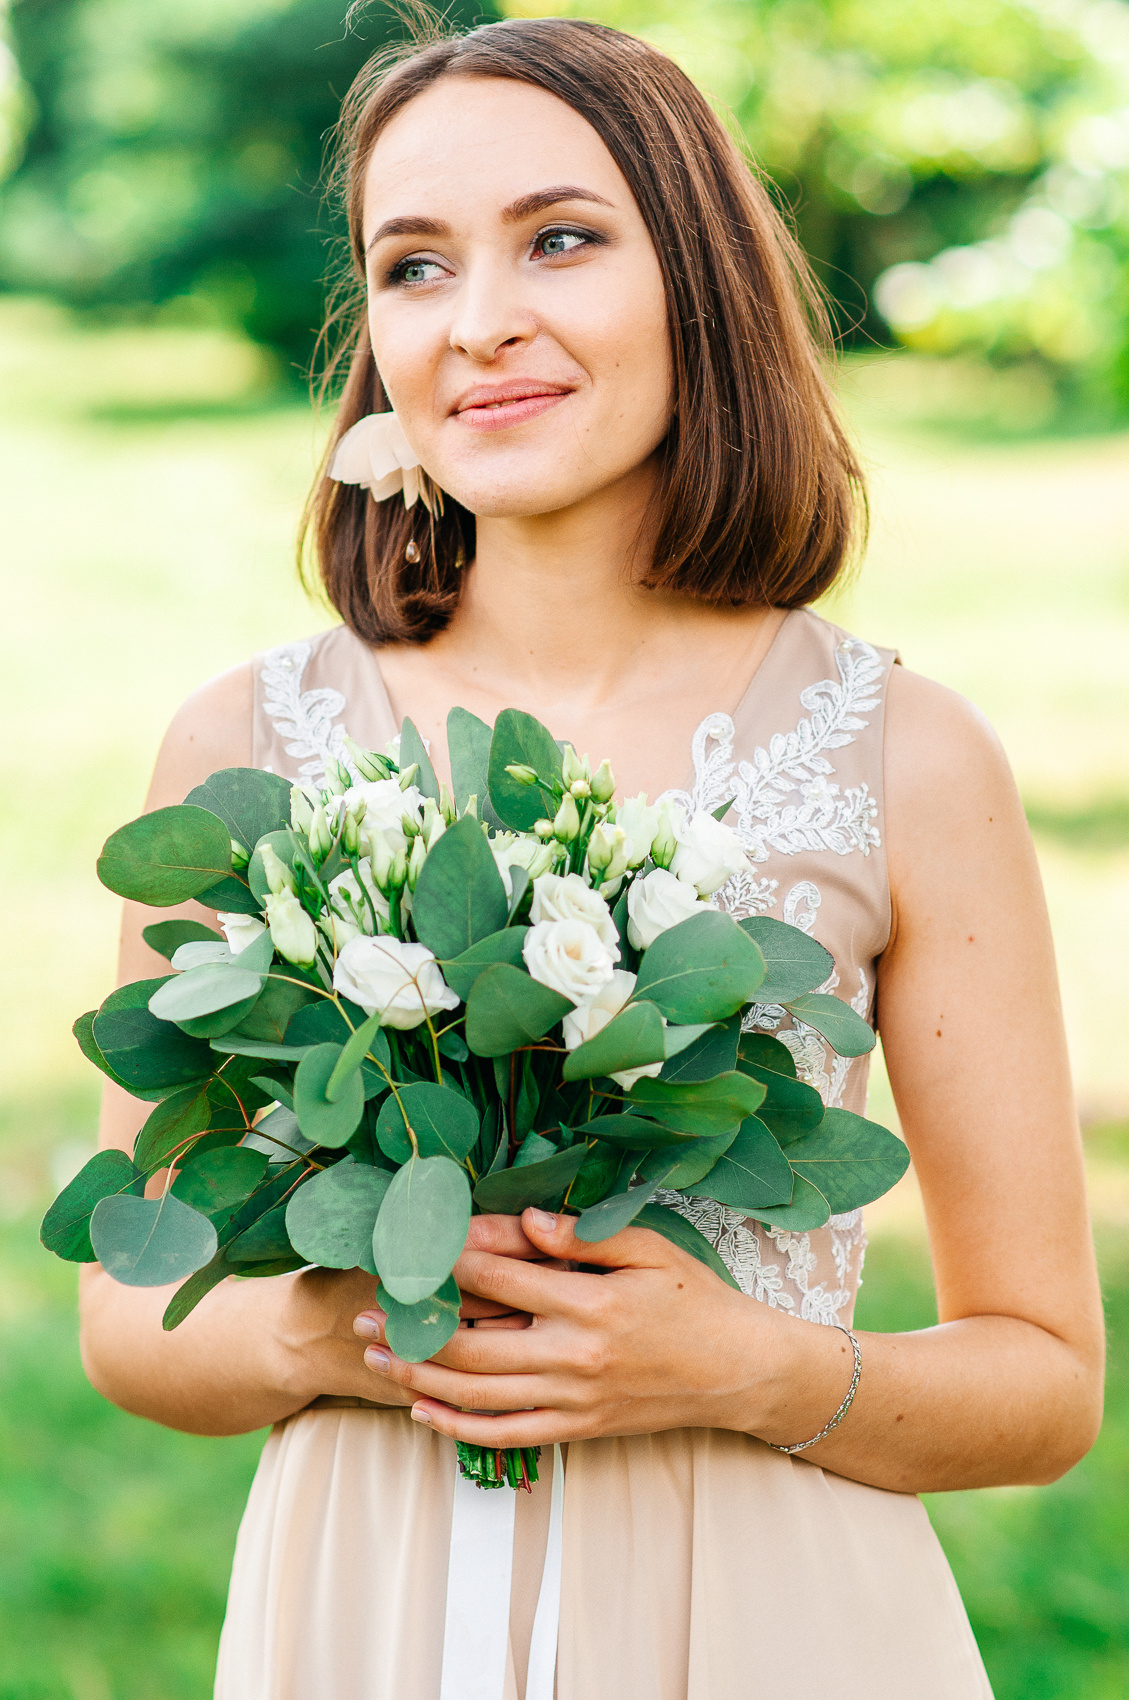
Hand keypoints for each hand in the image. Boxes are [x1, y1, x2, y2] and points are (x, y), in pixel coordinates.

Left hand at [352, 1208, 775, 1447]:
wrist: (740, 1371)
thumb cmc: (696, 1300)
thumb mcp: (649, 1248)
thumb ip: (582, 1234)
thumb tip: (522, 1217)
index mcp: (589, 1302)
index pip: (496, 1277)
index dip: (444, 1261)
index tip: (406, 1247)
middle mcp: (573, 1356)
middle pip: (468, 1343)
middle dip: (409, 1327)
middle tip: (363, 1313)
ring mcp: (573, 1399)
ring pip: (475, 1394)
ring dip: (416, 1378)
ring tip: (374, 1359)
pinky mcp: (578, 1429)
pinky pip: (504, 1434)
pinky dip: (457, 1426)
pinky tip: (423, 1410)